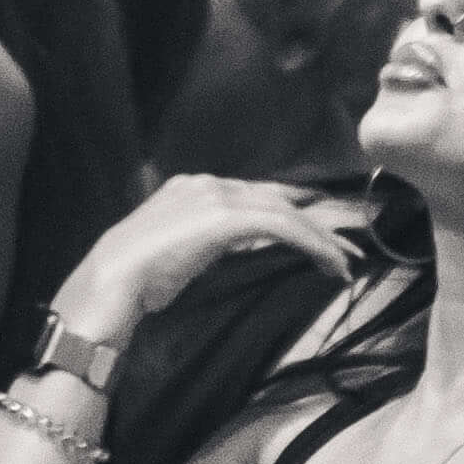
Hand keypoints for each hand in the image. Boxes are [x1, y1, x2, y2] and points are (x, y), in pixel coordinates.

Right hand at [54, 173, 373, 350]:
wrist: (114, 279)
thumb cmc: (137, 279)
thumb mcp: (176, 253)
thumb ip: (203, 244)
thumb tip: (231, 257)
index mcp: (193, 187)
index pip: (257, 195)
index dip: (294, 213)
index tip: (320, 235)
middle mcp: (208, 184)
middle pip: (278, 198)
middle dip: (318, 224)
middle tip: (349, 250)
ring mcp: (216, 197)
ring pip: (286, 211)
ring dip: (322, 238)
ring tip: (347, 264)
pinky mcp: (226, 218)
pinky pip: (284, 227)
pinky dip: (313, 245)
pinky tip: (331, 266)